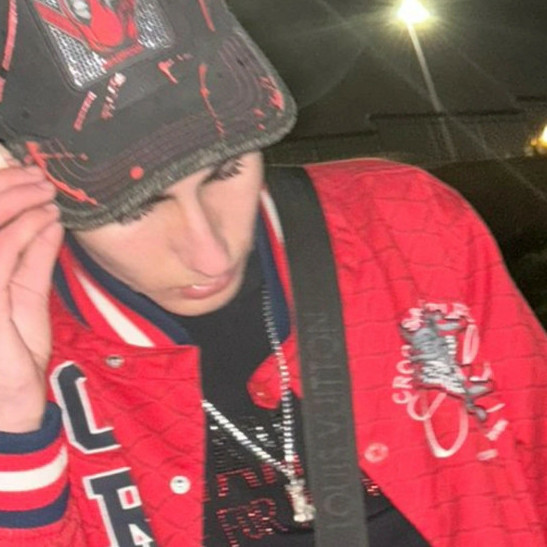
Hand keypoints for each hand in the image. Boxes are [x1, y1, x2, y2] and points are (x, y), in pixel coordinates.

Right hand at [0, 146, 63, 432]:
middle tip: (38, 176)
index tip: (28, 178)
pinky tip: (48, 219)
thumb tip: (48, 221)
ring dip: (17, 203)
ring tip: (47, 191)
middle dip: (5, 190)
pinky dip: (24, 232)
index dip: (0, 195)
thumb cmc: (15, 357)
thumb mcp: (26, 303)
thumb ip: (33, 262)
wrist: (8, 409)